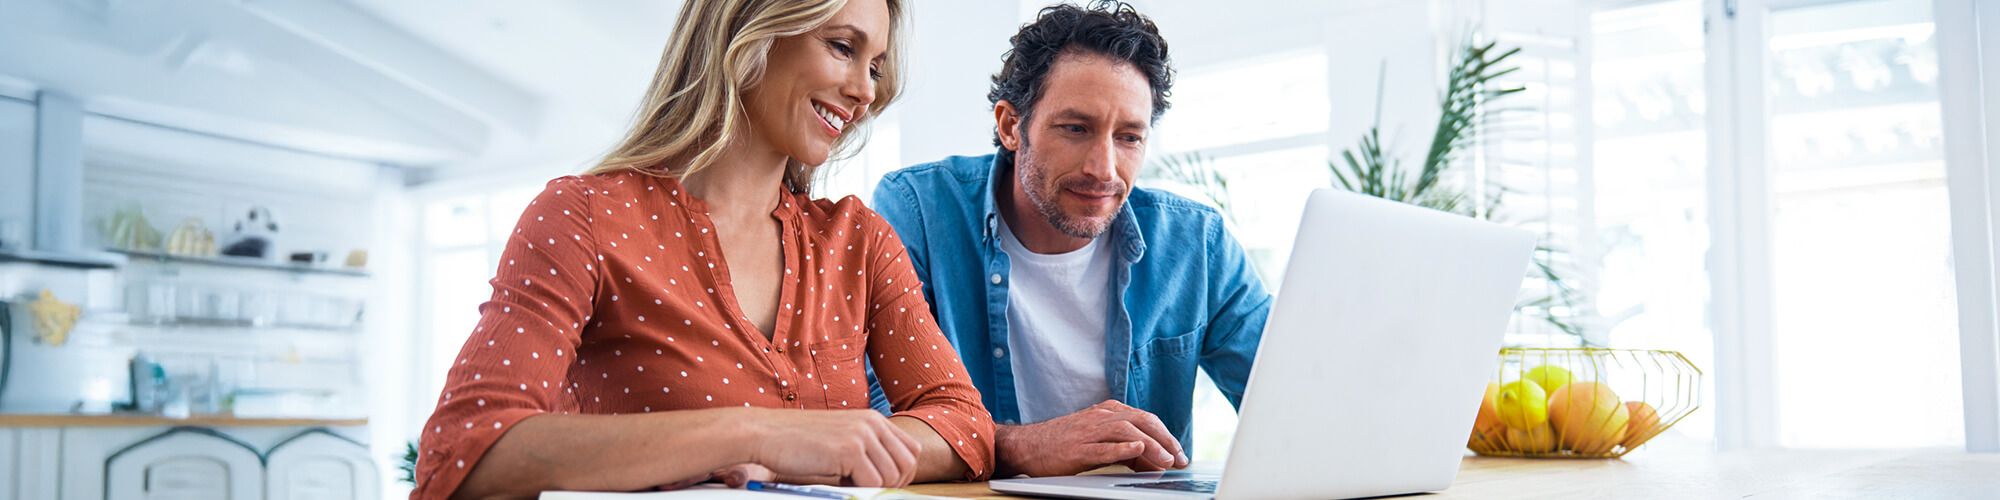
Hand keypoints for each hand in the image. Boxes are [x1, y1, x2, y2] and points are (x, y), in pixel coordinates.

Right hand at [741, 408, 921, 486]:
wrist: (764, 432)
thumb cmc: (796, 441)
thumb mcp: (839, 439)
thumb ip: (865, 451)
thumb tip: (888, 479)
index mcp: (872, 420)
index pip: (911, 450)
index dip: (903, 472)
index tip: (884, 484)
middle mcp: (871, 424)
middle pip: (907, 464)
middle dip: (893, 484)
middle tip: (866, 487)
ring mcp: (862, 435)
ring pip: (891, 476)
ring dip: (872, 487)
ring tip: (846, 482)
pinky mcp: (849, 449)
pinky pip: (873, 482)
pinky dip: (859, 490)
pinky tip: (838, 482)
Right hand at [995, 400, 1187, 476]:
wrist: (1028, 446)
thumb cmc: (1064, 444)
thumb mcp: (1098, 441)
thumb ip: (1126, 448)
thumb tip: (1154, 461)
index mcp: (1108, 412)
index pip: (1146, 419)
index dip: (1166, 436)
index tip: (1180, 453)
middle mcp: (1101, 417)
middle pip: (1141, 421)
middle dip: (1165, 439)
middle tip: (1179, 458)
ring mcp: (1088, 431)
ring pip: (1126, 432)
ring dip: (1150, 445)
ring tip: (1165, 459)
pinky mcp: (1076, 449)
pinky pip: (1102, 447)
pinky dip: (1122, 447)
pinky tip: (1136, 449)